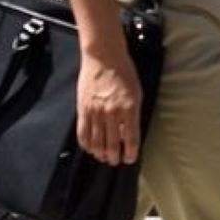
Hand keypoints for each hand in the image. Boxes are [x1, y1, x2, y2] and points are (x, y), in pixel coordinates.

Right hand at [76, 47, 141, 165]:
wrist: (103, 58)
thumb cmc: (124, 72)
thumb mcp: (137, 92)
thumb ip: (133, 114)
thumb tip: (129, 133)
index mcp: (129, 108)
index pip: (131, 138)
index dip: (131, 152)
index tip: (130, 159)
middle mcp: (112, 112)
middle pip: (112, 144)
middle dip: (114, 157)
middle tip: (115, 161)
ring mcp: (95, 112)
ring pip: (96, 142)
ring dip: (100, 153)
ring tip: (104, 158)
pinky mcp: (83, 109)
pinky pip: (83, 133)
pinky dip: (86, 144)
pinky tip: (90, 149)